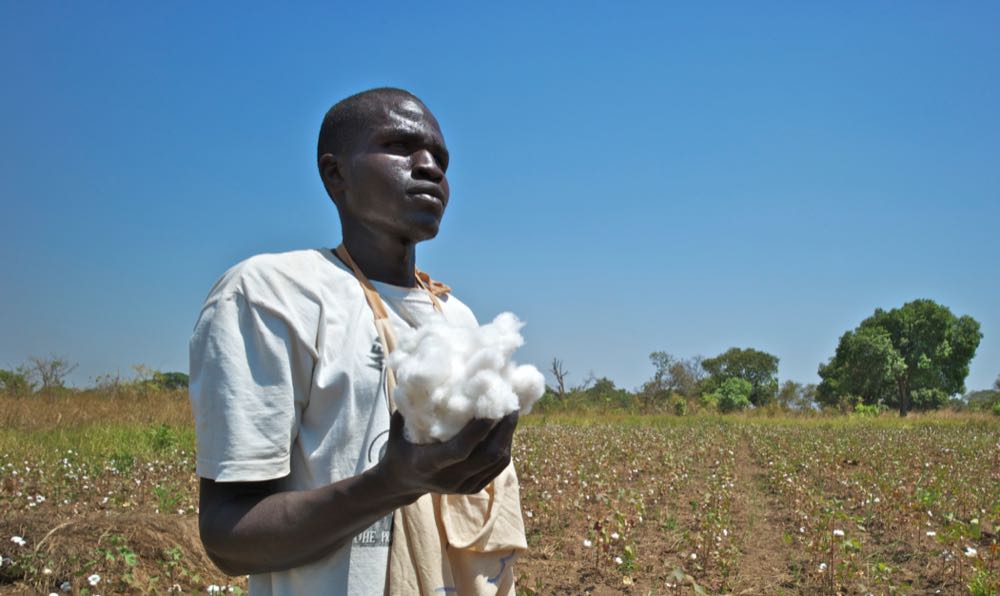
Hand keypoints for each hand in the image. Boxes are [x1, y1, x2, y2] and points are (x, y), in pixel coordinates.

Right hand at [373, 409, 517, 498]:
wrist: (402, 483)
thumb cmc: (400, 447)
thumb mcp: (399, 427)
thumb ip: (412, 406)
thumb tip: (426, 375)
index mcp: (428, 464)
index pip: (460, 449)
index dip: (479, 428)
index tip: (493, 404)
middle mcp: (448, 479)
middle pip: (487, 456)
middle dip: (504, 429)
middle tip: (511, 404)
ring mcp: (462, 486)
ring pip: (497, 461)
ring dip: (508, 436)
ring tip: (512, 412)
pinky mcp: (473, 488)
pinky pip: (497, 468)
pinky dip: (505, 447)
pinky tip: (506, 429)